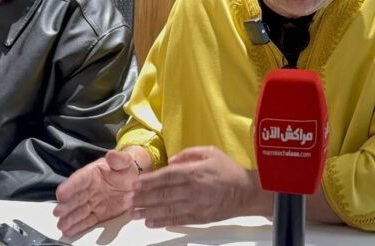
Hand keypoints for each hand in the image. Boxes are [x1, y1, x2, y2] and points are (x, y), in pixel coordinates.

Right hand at [53, 150, 138, 235]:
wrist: (134, 181)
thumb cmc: (126, 169)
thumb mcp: (124, 161)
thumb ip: (119, 159)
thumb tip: (112, 154)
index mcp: (92, 174)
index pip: (79, 180)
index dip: (70, 187)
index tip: (60, 194)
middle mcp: (88, 189)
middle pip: (75, 198)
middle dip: (66, 206)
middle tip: (57, 212)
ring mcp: (92, 202)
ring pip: (79, 211)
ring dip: (69, 219)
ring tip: (61, 226)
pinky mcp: (98, 214)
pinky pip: (87, 221)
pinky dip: (78, 226)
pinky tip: (69, 231)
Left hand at [130, 146, 267, 227]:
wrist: (246, 192)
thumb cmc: (228, 170)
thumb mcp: (210, 152)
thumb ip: (188, 154)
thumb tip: (170, 161)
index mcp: (194, 172)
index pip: (165, 177)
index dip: (148, 181)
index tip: (134, 184)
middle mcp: (192, 189)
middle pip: (162, 194)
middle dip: (142, 198)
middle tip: (128, 201)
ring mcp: (195, 205)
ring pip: (167, 209)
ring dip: (148, 211)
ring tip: (134, 213)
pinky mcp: (199, 217)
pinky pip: (177, 220)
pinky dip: (162, 222)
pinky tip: (150, 222)